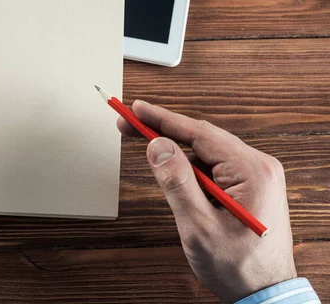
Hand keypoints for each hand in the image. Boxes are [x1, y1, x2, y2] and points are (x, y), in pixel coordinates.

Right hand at [118, 100, 296, 302]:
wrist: (265, 294)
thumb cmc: (239, 267)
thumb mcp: (198, 226)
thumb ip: (177, 183)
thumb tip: (157, 146)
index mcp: (252, 171)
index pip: (198, 133)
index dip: (162, 119)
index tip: (136, 109)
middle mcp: (257, 167)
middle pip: (200, 138)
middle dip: (162, 130)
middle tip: (129, 125)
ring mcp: (254, 176)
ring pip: (204, 152)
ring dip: (174, 150)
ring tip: (144, 146)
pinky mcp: (247, 186)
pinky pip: (211, 167)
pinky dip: (187, 166)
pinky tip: (171, 170)